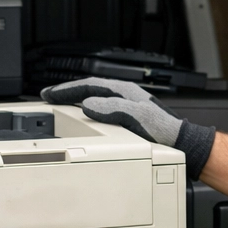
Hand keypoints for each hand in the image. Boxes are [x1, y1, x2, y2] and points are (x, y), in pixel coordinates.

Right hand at [41, 77, 215, 179]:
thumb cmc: (163, 130)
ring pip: (94, 97)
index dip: (67, 89)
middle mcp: (123, 95)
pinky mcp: (127, 116)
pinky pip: (100, 107)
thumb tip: (89, 104)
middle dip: (67, 92)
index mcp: (124, 91)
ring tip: (60, 103)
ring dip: (74, 99)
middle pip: (89, 89)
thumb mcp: (136, 117)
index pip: (89, 86)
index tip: (49, 93)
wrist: (178, 142)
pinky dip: (86, 109)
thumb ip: (113, 109)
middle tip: (48, 96)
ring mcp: (125, 104)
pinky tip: (82, 115)